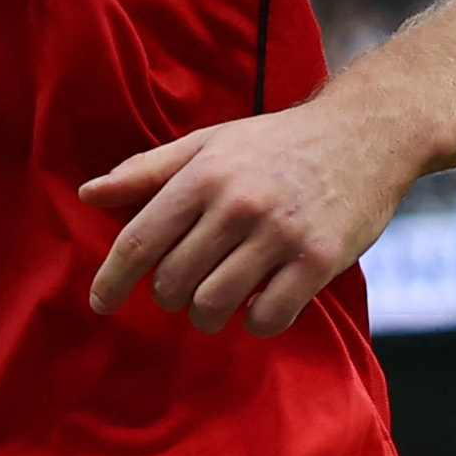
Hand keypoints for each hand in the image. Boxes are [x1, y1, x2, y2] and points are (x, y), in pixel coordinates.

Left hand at [81, 101, 422, 335]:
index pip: (141, 240)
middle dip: (170, 295)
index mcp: (205, 174)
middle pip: (173, 281)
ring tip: (218, 300)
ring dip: (207, 315)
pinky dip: (256, 321)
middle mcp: (239, 204)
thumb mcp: (210, 143)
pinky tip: (261, 302)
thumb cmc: (278, 142)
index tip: (99, 303)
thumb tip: (89, 194)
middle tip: (186, 285)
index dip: (112, 278)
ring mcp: (281, 234)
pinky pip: (268, 317)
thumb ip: (148, 170)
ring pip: (214, 305)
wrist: (366, 134)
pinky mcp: (319, 260)